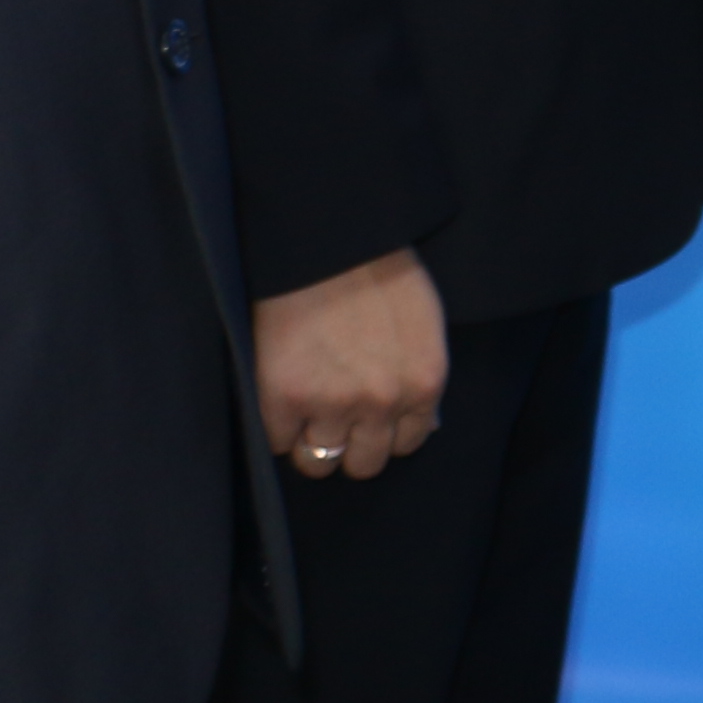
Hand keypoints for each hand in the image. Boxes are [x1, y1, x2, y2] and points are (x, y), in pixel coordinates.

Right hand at [257, 245, 448, 480]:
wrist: (328, 239)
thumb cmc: (379, 269)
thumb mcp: (423, 324)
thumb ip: (418, 376)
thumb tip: (415, 422)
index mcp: (424, 384)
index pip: (406, 444)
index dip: (383, 431)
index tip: (367, 418)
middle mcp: (383, 403)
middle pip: (365, 463)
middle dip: (350, 444)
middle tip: (334, 419)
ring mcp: (333, 404)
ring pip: (320, 463)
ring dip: (312, 443)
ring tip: (304, 415)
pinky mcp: (285, 399)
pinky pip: (279, 443)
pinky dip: (278, 428)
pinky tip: (281, 401)